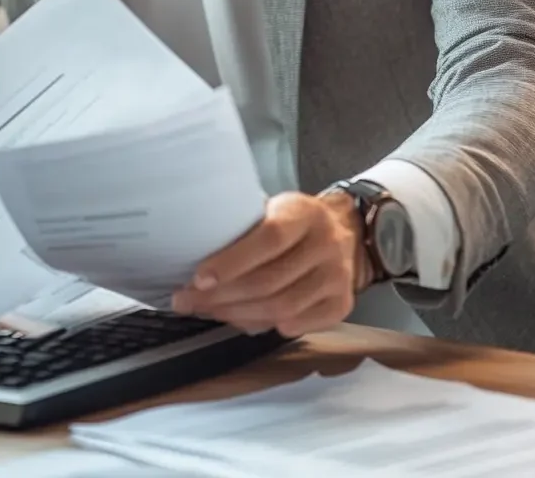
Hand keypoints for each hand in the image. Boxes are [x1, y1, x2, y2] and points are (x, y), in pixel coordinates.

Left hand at [171, 190, 372, 337]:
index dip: (231, 261)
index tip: (198, 278)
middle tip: (186, 301)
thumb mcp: (275, 208)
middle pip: (270, 281)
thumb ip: (247, 227)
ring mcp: (337, 277)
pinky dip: (265, 326)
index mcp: (304, 213)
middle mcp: (326, 245)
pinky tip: (241, 320)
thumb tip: (196, 256)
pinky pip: (298, 325)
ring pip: (281, 308)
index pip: (269, 239)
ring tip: (207, 312)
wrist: (347, 230)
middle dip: (221, 296)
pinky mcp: (342, 304)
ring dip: (236, 315)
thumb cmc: (295, 220)